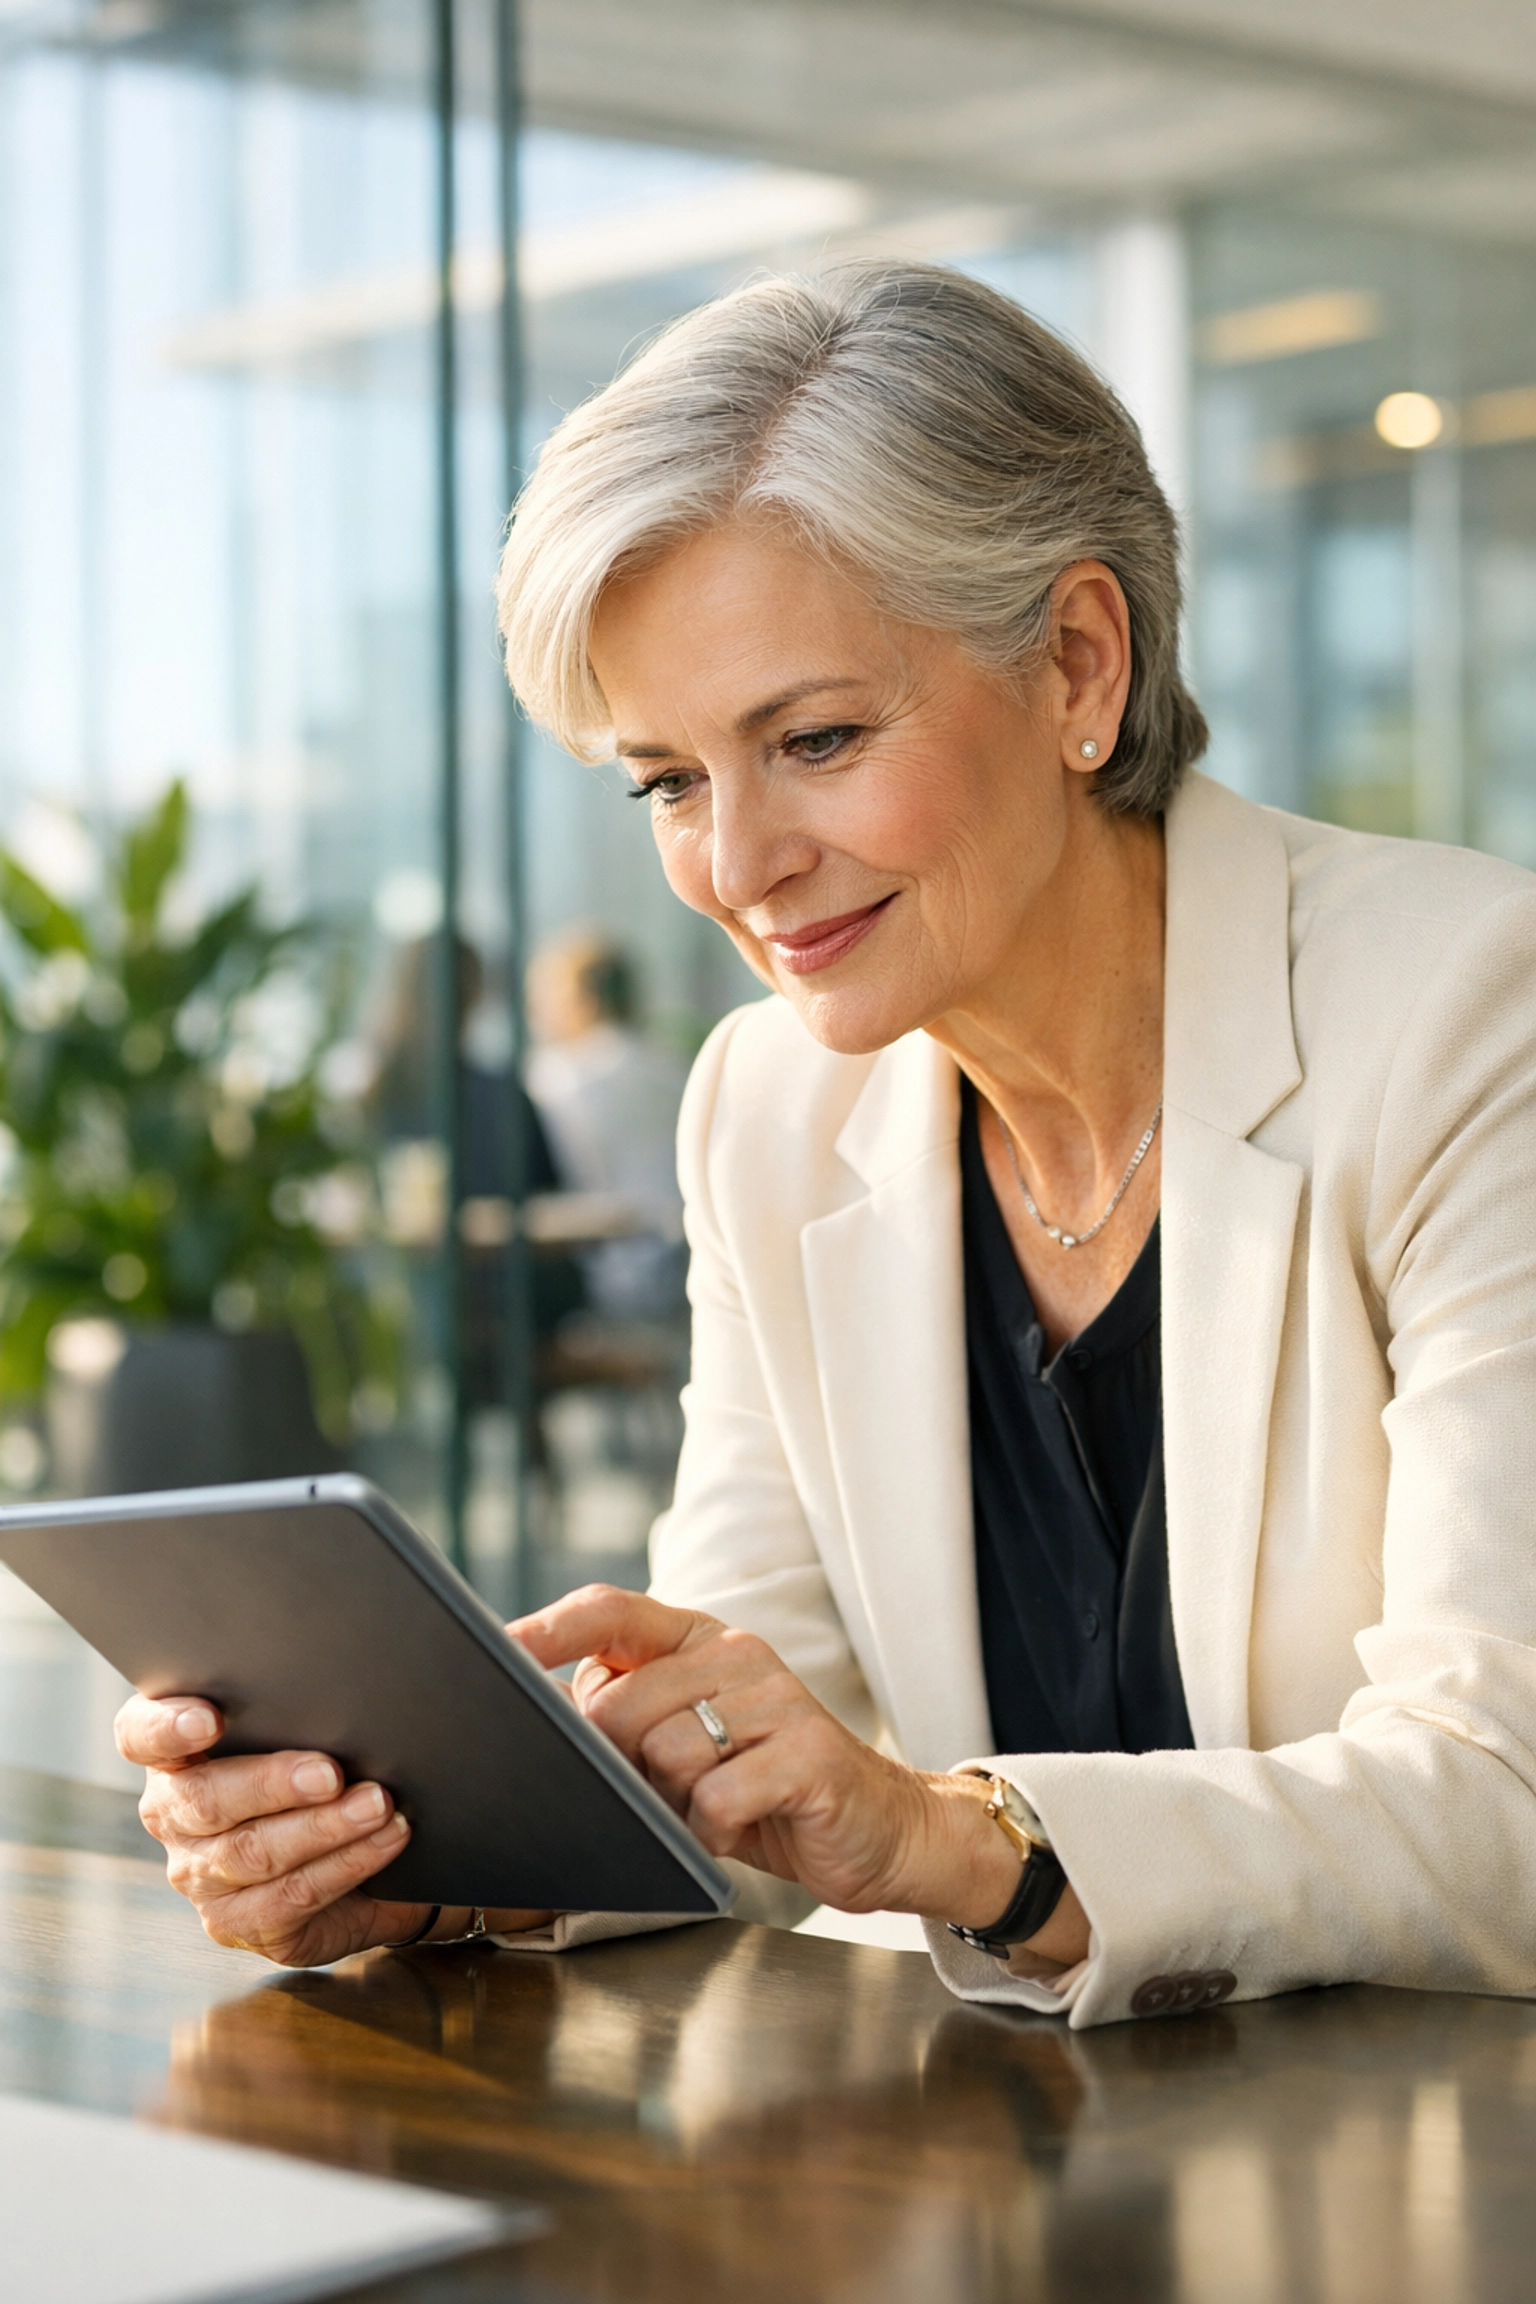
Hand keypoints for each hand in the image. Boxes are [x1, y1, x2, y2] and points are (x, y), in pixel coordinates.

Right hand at [118, 1695, 553, 1966]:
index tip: (211, 1717)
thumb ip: (303, 1699)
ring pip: (252, 1853)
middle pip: (204, 1800)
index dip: (167, 1727)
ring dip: (324, 1828)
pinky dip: (346, 1865)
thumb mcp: (309, 1725)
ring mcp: (200, 1875)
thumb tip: (352, 1664)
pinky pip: (290, 1898)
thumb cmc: (328, 1765)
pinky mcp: (237, 1923)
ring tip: (379, 1804)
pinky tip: (385, 1840)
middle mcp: (173, 1813)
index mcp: (174, 1751)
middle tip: (331, 1771)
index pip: (140, 1734)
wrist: (364, 1850)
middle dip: (273, 1783)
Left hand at [511, 1585, 1086, 1958]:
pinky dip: (714, 1830)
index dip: (546, 1629)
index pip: (610, 1610)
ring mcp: (777, 1699)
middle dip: (615, 1765)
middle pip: (618, 1701)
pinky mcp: (809, 1754)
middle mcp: (737, 1654)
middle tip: (656, 1795)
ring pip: (665, 1752)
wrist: (880, 1830)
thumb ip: (627, 1715)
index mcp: (699, 1640)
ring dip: (671, 1804)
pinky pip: (717, 1797)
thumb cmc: (764, 1789)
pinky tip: (743, 1828)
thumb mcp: (687, 1745)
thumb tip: (536, 1714)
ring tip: (711, 1809)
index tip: (490, 1651)